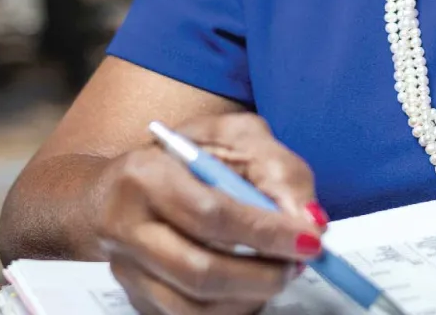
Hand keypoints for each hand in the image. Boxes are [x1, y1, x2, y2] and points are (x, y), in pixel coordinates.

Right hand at [95, 113, 328, 314]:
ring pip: (193, 306)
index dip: (267, 233)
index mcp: (145, 176)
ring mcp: (126, 269)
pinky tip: (252, 286)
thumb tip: (310, 222)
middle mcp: (125, 228)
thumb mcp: (237, 137)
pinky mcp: (136, 297)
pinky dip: (232, 309)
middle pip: (200, 271)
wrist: (130, 181)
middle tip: (299, 263)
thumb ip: (278, 171)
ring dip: (250, 297)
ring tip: (278, 272)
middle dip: (263, 275)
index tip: (310, 240)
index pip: (211, 215)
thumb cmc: (191, 153)